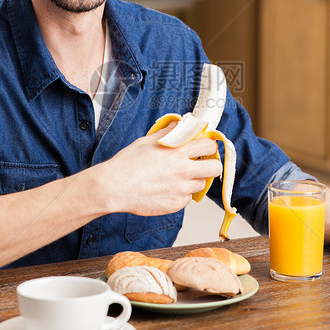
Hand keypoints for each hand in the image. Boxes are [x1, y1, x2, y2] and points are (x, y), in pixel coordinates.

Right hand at [95, 126, 222, 216]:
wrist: (114, 187)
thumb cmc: (127, 164)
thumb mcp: (146, 141)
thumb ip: (167, 133)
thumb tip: (178, 124)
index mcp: (177, 152)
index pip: (209, 146)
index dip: (208, 146)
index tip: (204, 148)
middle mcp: (183, 171)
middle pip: (215, 168)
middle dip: (210, 165)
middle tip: (201, 164)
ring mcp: (181, 189)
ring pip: (201, 184)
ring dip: (193, 180)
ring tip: (176, 178)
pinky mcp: (176, 204)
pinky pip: (187, 198)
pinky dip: (181, 194)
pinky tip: (166, 189)